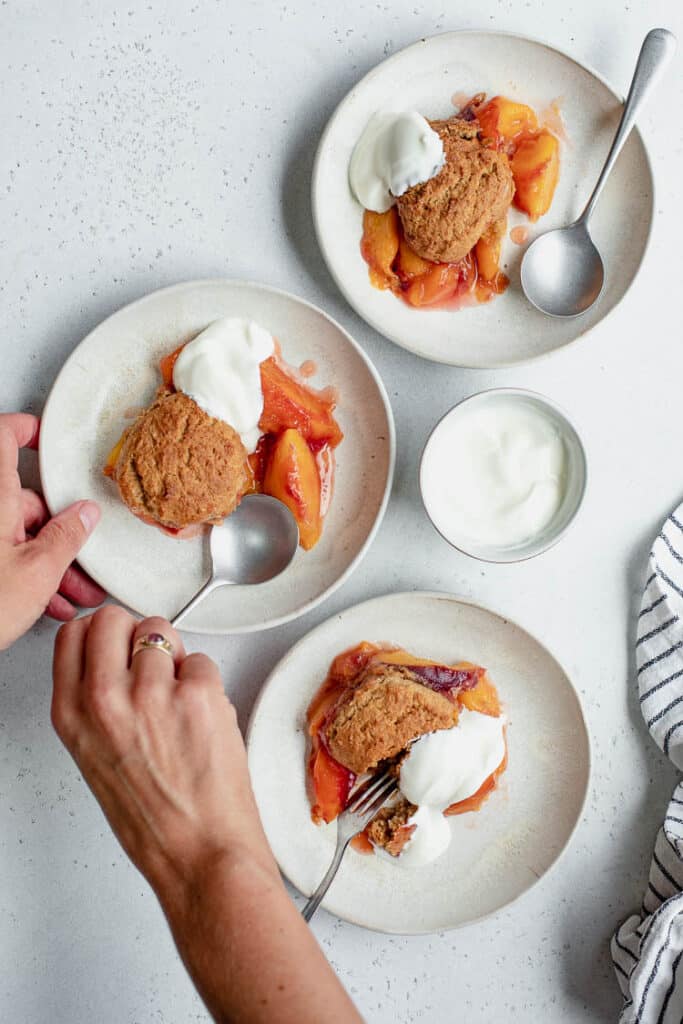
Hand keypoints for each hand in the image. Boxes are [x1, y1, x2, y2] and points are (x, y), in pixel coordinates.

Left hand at [0, 413, 104, 649]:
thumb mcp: (37, 572)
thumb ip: (67, 537)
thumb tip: (85, 514)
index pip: (4, 437)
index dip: (25, 430)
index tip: (45, 437)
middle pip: (23, 501)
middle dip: (58, 532)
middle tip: (83, 560)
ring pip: (15, 535)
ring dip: (46, 561)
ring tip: (70, 594)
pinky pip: (0, 554)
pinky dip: (23, 572)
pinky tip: (43, 602)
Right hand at [53, 607, 361, 1023]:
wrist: (201, 853)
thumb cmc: (155, 821)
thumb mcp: (96, 759)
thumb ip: (96, 706)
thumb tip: (115, 662)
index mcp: (73, 715)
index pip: (73, 633)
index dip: (101, 635)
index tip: (116, 644)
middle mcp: (105, 698)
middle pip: (114, 619)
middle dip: (137, 635)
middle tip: (153, 665)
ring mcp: (152, 692)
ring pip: (162, 631)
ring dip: (176, 659)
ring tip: (180, 702)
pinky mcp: (197, 692)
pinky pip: (202, 660)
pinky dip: (207, 683)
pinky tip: (203, 719)